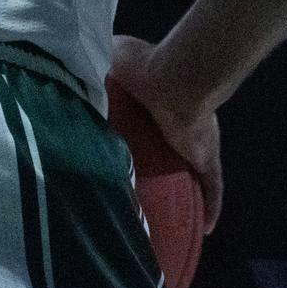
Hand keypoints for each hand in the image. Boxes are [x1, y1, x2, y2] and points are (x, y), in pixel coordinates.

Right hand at [108, 34, 223, 233]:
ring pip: (188, 174)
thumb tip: (74, 72)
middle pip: (164, 154)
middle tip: (137, 195)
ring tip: (167, 217)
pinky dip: (212, 206)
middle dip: (156, 171)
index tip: (116, 158)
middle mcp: (172, 128)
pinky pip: (212, 185)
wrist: (174, 78)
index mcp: (149, 106)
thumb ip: (96, 67)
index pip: (139, 128)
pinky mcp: (204, 157)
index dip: (131, 141)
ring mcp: (192, 144)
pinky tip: (207, 228)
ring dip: (182, 192)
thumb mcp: (110, 59)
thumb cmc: (142, 70)